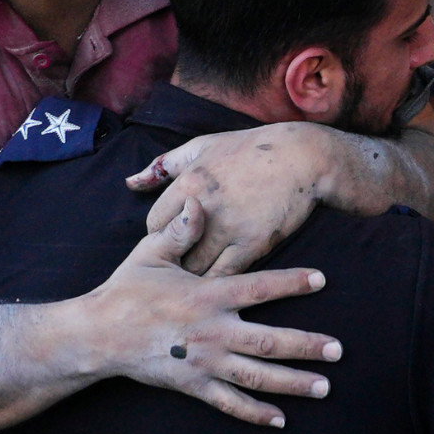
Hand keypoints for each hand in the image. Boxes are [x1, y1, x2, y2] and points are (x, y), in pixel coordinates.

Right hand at [79, 202, 343, 425]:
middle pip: (269, 340)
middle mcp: (211, 331)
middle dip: (307, 346)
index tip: (322, 279)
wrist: (95, 336)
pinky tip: (281, 420)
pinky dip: (255, 413)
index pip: (258, 287)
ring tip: (326, 387)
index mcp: (206, 296)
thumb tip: (200, 199)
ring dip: (293, 383)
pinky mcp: (192, 385)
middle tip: (339, 350)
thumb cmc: (125, 291)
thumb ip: (181, 230)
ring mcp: (203, 362)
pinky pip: (229, 403)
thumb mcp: (150, 253)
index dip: (292, 282)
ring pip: (257, 376)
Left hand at [126, 121, 340, 275]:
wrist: (302, 157)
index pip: (154, 225)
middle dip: (173, 262)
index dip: (161, 237)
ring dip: (193, 277)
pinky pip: (224, 275)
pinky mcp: (254, 244)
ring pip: (195, 268)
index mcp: (188, 183)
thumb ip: (163, 165)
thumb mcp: (202, 146)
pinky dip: (217, 283)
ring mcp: (229, 228)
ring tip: (194, 283)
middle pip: (172, 251)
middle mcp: (204, 207)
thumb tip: (130, 183)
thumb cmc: (251, 149)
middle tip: (179, 268)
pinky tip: (218, 287)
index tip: (172, 242)